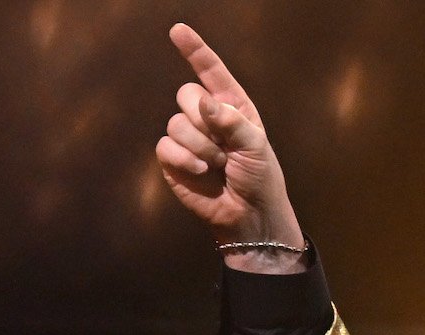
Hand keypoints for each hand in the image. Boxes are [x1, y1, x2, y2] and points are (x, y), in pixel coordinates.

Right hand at [155, 23, 304, 270]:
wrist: (249, 214)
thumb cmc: (260, 178)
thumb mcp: (256, 146)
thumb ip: (231, 120)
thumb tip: (203, 100)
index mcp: (231, 107)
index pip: (211, 72)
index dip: (194, 50)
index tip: (178, 30)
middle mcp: (207, 117)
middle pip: (185, 93)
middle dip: (202, 119)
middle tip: (225, 146)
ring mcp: (188, 138)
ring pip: (175, 122)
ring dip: (199, 146)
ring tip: (218, 164)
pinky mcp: (173, 159)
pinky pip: (165, 146)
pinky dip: (183, 158)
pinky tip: (200, 170)